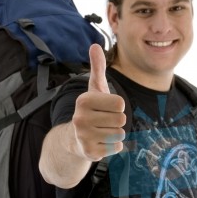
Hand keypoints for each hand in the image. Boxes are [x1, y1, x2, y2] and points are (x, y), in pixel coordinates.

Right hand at [72, 43, 125, 160]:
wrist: (75, 139)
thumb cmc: (91, 110)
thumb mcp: (94, 89)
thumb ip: (97, 68)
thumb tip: (95, 45)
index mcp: (83, 100)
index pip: (120, 104)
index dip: (117, 106)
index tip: (105, 108)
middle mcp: (80, 118)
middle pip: (121, 119)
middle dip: (117, 121)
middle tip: (104, 121)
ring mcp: (84, 137)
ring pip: (120, 134)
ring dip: (116, 133)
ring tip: (102, 131)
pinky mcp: (90, 152)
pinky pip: (117, 147)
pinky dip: (113, 146)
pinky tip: (101, 142)